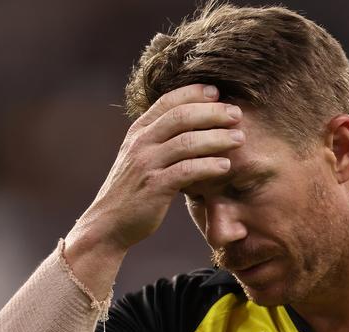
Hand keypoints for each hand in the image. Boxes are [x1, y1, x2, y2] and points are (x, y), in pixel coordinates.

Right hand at [70, 84, 242, 252]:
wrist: (109, 223)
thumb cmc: (134, 189)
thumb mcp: (142, 157)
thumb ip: (161, 139)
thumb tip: (195, 123)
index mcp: (139, 131)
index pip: (168, 101)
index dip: (194, 93)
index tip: (217, 92)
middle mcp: (141, 143)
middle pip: (181, 117)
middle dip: (212, 112)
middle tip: (237, 114)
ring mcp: (146, 164)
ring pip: (187, 142)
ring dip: (217, 138)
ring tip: (239, 139)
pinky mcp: (155, 187)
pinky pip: (186, 171)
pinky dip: (208, 166)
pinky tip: (225, 166)